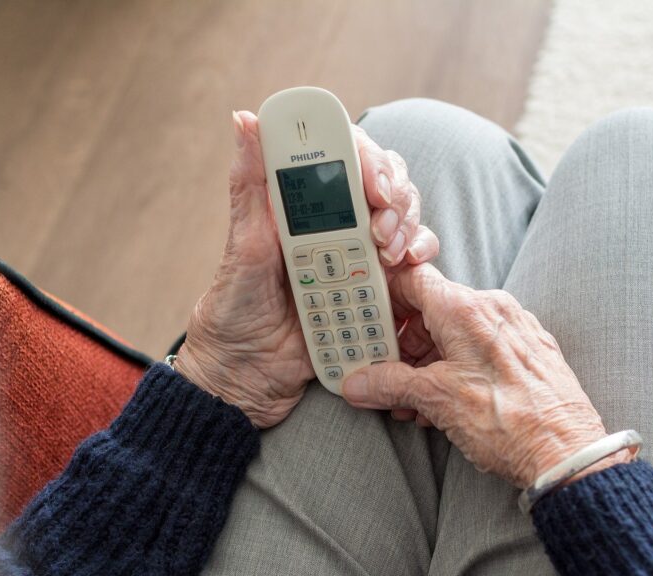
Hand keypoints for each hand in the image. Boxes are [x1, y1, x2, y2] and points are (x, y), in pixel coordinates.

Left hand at [174, 111, 438, 427]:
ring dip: (409, 227)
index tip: (372, 183)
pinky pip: (412, 267)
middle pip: (386, 184)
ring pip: (406, 219)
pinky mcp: (377, 290)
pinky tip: (407, 270)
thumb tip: (244, 120)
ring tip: (390, 254)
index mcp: (301, 207)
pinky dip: (420, 262)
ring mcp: (359, 256)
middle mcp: (335, 225)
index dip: (367, 157)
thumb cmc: (233, 312)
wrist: (246, 378)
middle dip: (394, 196)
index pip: (345, 156)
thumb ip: (250, 186)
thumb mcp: (242, 247)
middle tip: (381, 228)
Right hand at [342, 264, 631, 487]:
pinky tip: (442, 406)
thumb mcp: (435, 400)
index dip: (383, 296)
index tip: (365, 318)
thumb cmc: (508, 422)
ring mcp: (514, 331)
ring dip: (426, 365)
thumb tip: (359, 383)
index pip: (412, 279)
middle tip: (380, 373)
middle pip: (431, 310)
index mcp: (465, 308)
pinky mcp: (529, 354)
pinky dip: (455, 371)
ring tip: (409, 403)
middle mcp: (493, 310)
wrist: (567, 454)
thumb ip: (390, 385)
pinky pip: (480, 352)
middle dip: (402, 345)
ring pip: (455, 335)